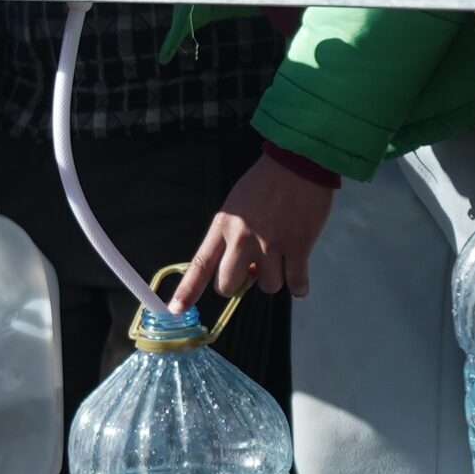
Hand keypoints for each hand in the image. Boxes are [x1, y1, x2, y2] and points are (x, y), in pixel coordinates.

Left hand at [171, 155, 336, 310]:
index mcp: (223, 226)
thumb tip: (242, 271)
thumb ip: (231, 237)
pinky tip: (298, 274)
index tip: (176, 310)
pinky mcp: (298, 247)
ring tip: (280, 257)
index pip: (200, 264)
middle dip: (239, 283)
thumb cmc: (264, 183)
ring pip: (267, 287)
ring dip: (273, 278)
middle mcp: (242, 240)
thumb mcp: (236, 206)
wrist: (297, 164)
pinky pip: (296, 284)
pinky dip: (298, 285)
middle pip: (229, 286)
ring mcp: (271, 246)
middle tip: (252, 268)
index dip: (187, 291)